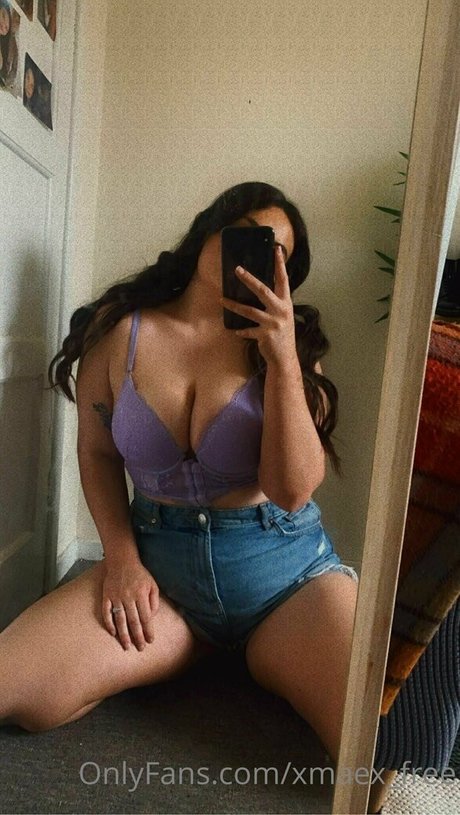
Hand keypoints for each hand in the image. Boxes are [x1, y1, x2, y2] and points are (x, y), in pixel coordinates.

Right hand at [101, 559, 159, 650]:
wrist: (122, 561)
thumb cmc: (140, 574)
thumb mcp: (152, 585)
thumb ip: (154, 601)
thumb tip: (151, 618)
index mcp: (141, 594)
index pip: (145, 617)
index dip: (148, 630)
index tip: (150, 640)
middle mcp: (128, 597)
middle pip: (133, 621)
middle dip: (137, 637)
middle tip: (140, 648)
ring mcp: (116, 597)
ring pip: (120, 620)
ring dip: (123, 635)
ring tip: (127, 647)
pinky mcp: (106, 596)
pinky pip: (106, 613)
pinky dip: (109, 624)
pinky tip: (113, 633)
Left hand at [221, 245, 297, 366]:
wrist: (285, 358)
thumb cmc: (282, 334)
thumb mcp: (283, 316)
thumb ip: (275, 303)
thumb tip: (258, 288)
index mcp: (286, 303)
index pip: (283, 279)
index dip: (280, 264)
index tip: (276, 249)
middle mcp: (281, 311)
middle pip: (263, 290)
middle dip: (249, 279)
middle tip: (237, 269)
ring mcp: (273, 323)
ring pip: (249, 310)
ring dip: (234, 305)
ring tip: (222, 300)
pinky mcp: (265, 335)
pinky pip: (248, 331)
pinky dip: (241, 331)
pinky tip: (235, 331)